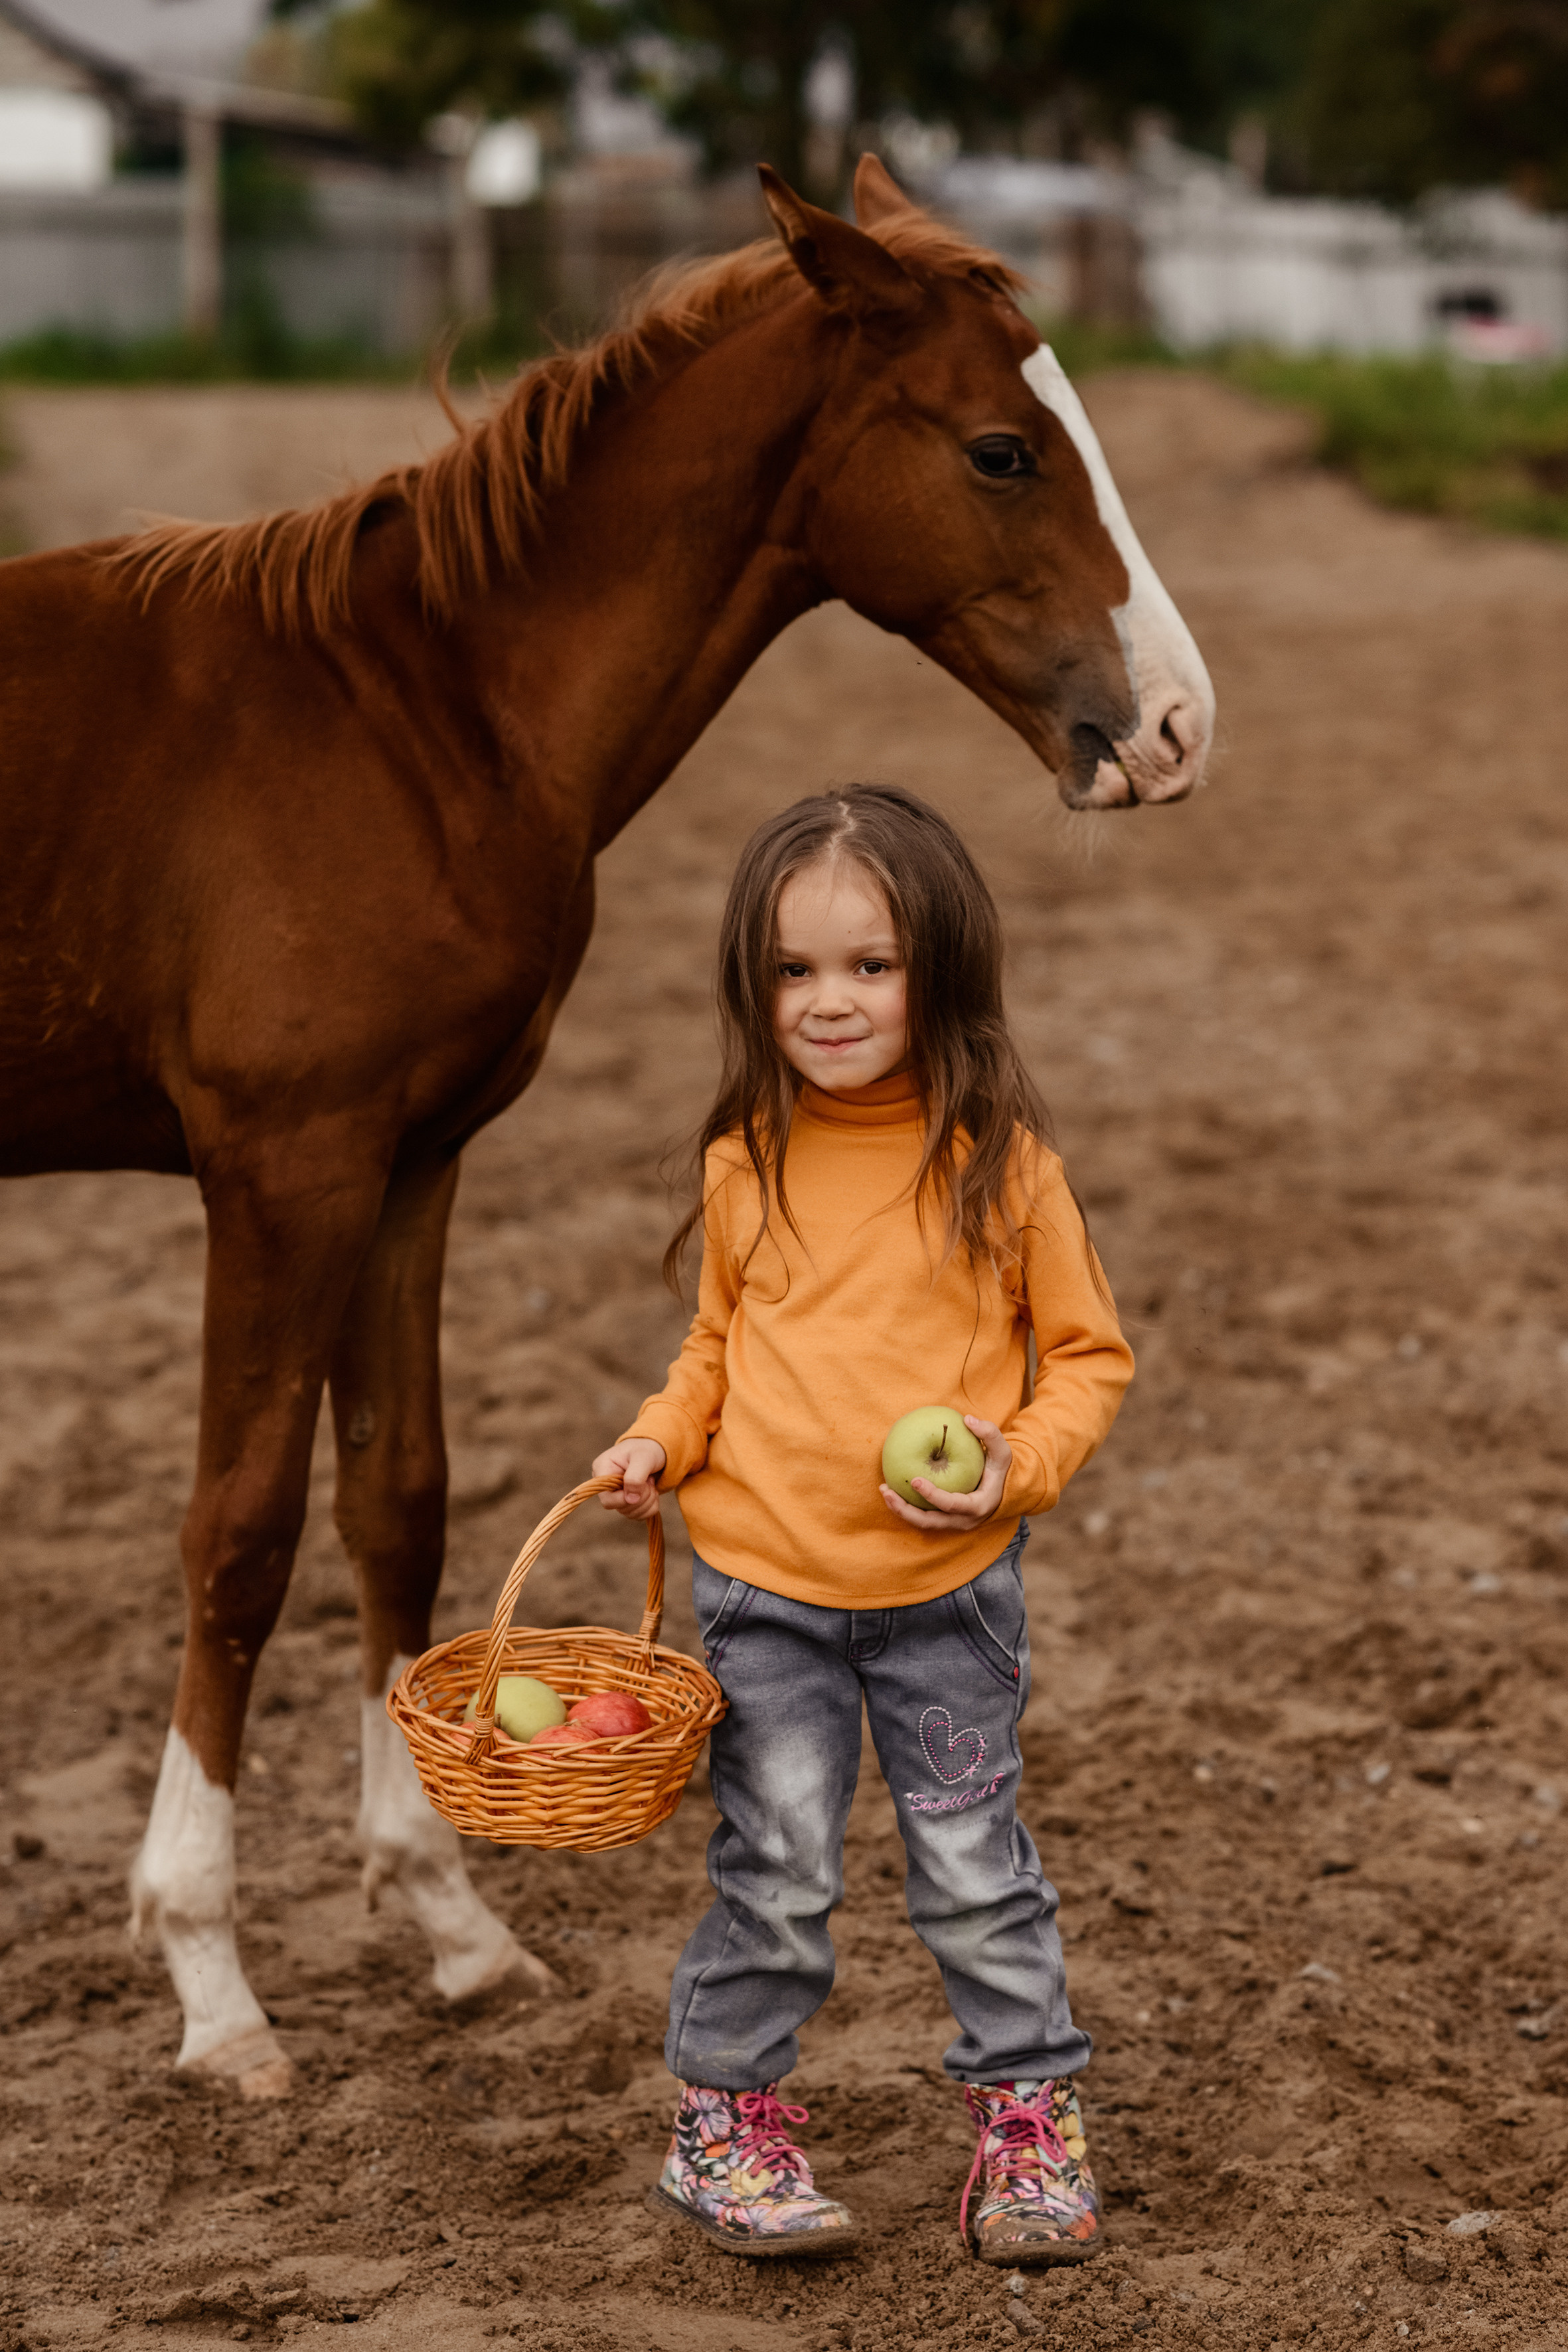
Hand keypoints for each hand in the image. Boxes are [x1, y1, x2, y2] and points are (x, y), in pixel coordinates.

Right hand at [593, 1438, 666, 1521]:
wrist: (656, 1450)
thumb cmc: (647, 1449)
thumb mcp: (643, 1457)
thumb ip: (635, 1476)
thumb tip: (630, 1499)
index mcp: (602, 1469)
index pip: (607, 1498)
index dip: (625, 1499)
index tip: (643, 1485)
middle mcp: (605, 1484)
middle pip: (619, 1508)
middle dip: (641, 1498)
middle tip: (649, 1481)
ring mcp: (616, 1494)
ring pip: (630, 1513)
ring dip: (647, 1502)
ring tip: (650, 1483)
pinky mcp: (627, 1501)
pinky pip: (638, 1515)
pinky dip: (650, 1507)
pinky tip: (652, 1492)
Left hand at [879, 1416, 1011, 1533]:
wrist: (1005, 1490)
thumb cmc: (1000, 1469)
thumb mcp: (1003, 1450)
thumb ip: (990, 1433)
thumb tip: (968, 1419)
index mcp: (978, 1506)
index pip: (951, 1505)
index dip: (932, 1495)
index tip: (913, 1479)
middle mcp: (963, 1520)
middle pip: (930, 1522)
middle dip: (905, 1510)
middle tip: (886, 1490)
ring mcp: (953, 1523)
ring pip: (922, 1523)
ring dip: (900, 1509)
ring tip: (883, 1489)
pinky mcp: (944, 1520)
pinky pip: (921, 1516)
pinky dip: (905, 1506)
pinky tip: (891, 1489)